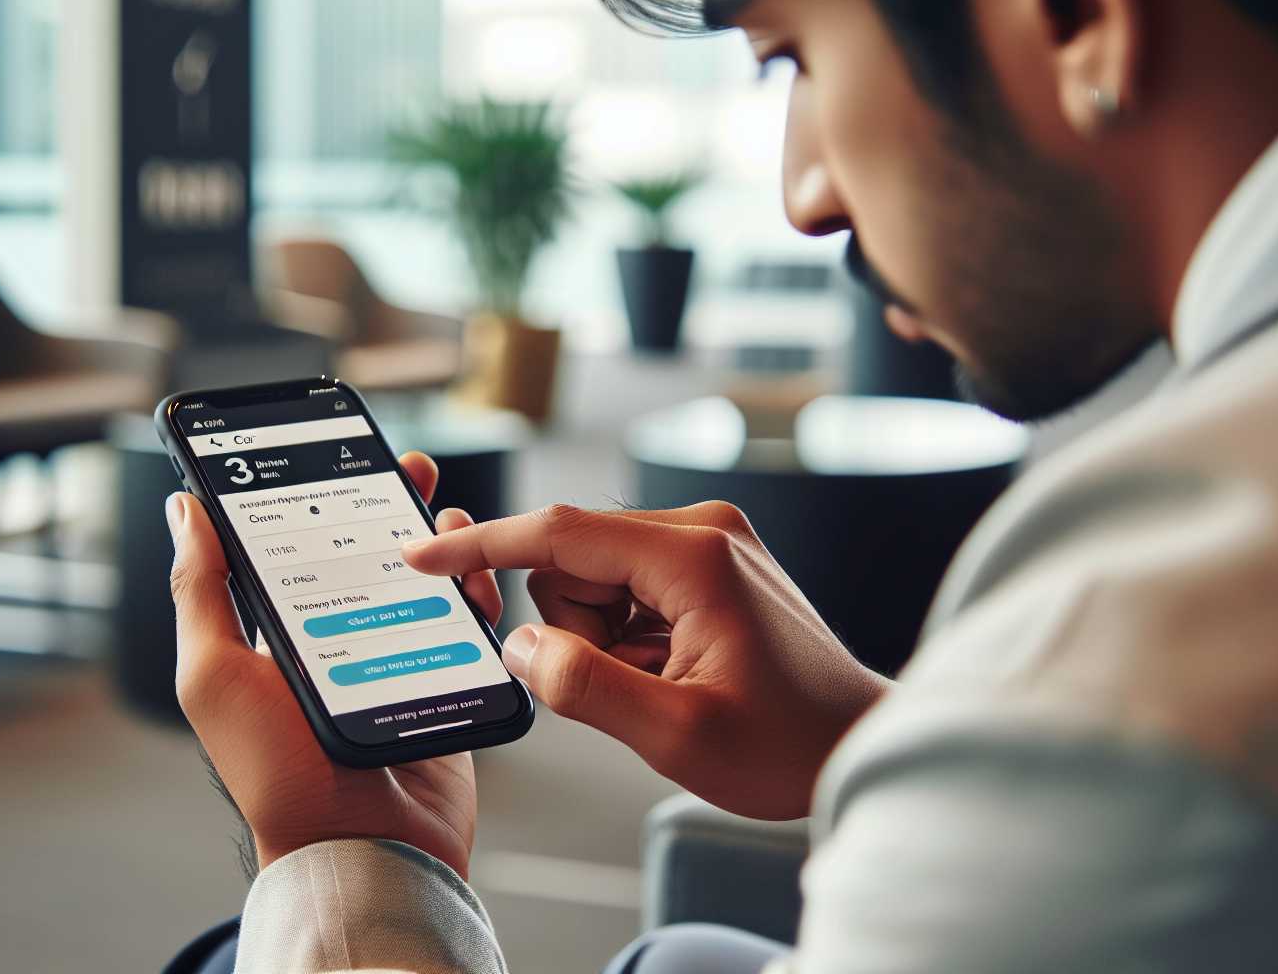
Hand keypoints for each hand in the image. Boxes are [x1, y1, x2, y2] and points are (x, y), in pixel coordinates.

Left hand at [167, 451, 502, 875]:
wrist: (356, 845)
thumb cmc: (274, 771)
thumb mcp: (214, 672)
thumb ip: (200, 590)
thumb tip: (184, 510)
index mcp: (280, 632)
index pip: (301, 546)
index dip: (319, 497)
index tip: (338, 453)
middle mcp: (340, 640)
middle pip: (372, 551)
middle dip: (392, 503)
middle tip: (411, 469)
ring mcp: (397, 661)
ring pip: (427, 580)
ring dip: (443, 543)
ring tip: (450, 521)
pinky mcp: (445, 685)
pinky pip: (469, 628)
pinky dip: (478, 597)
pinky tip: (479, 582)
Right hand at [404, 501, 888, 818]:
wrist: (854, 745)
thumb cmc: (786, 746)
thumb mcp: (675, 734)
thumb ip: (585, 687)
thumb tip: (521, 646)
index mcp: (693, 556)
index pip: (560, 533)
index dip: (483, 545)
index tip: (423, 557)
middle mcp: (701, 530)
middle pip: (573, 560)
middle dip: (578, 630)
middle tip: (635, 685)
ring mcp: (707, 544)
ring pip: (593, 577)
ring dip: (603, 638)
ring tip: (662, 683)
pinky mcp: (708, 564)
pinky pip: (626, 589)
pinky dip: (627, 636)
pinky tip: (672, 672)